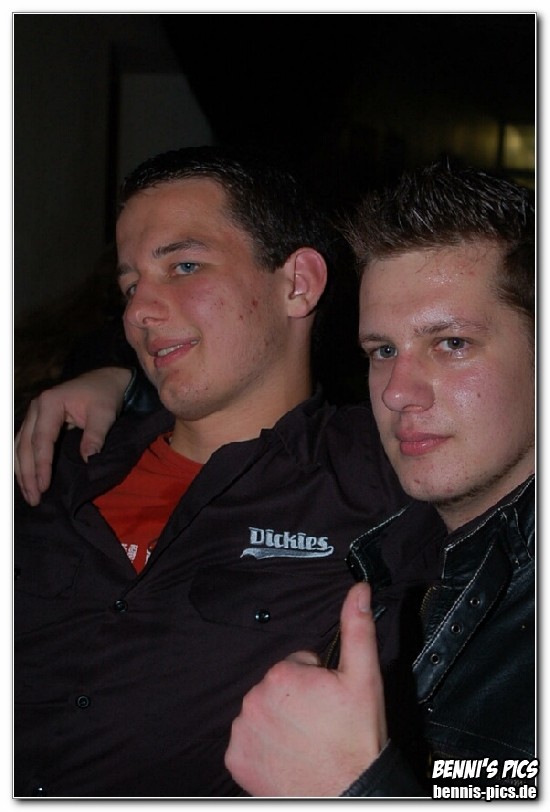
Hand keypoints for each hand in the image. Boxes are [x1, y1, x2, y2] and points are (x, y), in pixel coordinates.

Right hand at [14, 367, 130, 505]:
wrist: (104, 379)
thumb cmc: (104, 395)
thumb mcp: (104, 413)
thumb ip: (95, 435)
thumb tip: (88, 459)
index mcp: (50, 403)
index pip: (41, 440)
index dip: (41, 465)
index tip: (43, 486)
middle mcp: (36, 408)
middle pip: (24, 445)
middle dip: (27, 474)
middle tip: (34, 498)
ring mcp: (33, 414)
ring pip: (19, 446)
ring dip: (21, 471)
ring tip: (28, 495)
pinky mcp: (36, 421)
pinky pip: (23, 444)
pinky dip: (22, 462)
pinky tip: (25, 479)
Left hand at [225, 581, 386, 796]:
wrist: (347, 793)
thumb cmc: (356, 739)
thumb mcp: (364, 677)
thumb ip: (357, 628)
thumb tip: (358, 590)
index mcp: (283, 675)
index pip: (294, 665)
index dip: (315, 681)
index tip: (327, 701)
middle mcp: (255, 699)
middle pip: (275, 688)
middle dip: (295, 700)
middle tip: (319, 722)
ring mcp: (243, 731)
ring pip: (261, 713)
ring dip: (278, 722)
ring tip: (305, 741)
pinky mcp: (236, 759)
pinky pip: (247, 742)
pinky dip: (262, 748)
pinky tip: (285, 756)